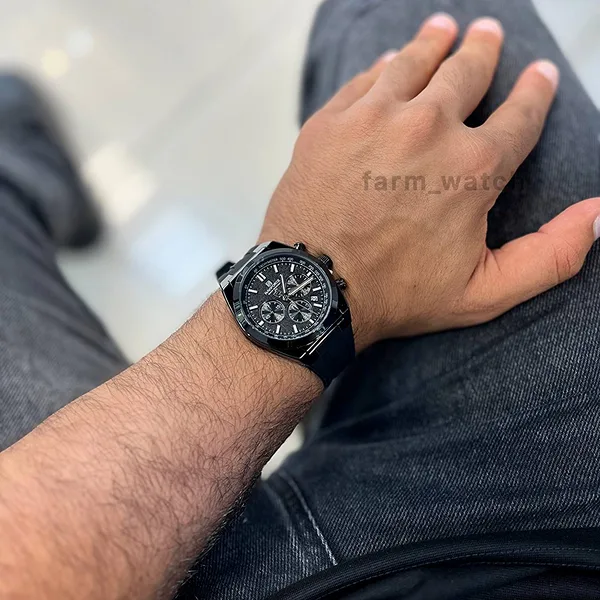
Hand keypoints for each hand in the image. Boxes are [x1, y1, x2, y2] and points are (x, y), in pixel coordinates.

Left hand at [260, 13, 599, 349]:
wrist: (312, 290)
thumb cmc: (396, 295)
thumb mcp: (485, 292)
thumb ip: (550, 256)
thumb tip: (599, 215)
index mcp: (474, 166)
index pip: (521, 114)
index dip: (535, 92)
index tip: (539, 75)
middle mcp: (428, 128)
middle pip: (466, 73)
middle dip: (483, 51)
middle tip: (487, 34)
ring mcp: (374, 118)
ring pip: (415, 62)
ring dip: (434, 43)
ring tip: (444, 30)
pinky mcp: (331, 121)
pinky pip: (366, 79)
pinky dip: (384, 69)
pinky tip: (389, 64)